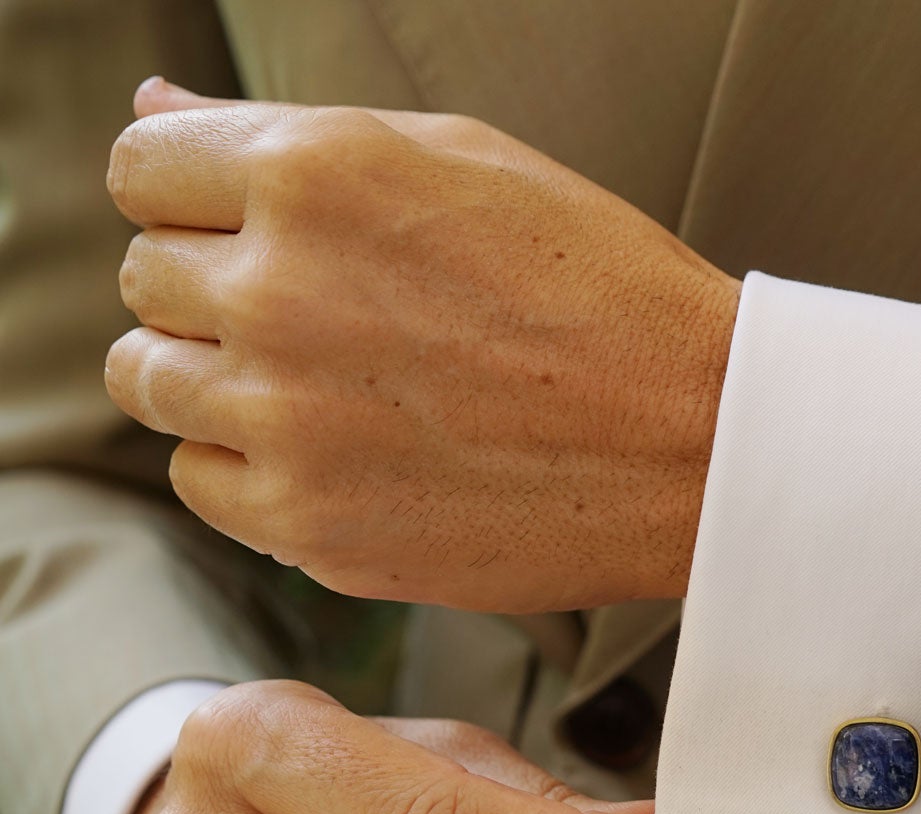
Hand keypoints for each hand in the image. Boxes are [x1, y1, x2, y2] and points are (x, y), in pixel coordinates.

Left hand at [103, 79, 739, 612]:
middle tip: (331, 319)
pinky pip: (203, 482)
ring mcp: (289, 418)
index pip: (142, 169)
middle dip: (218, 289)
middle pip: (148, 279)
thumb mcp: (466, 162)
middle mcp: (281, 291)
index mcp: (317, 175)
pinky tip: (345, 452)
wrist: (704, 443)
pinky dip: (253, 468)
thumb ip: (295, 133)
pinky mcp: (311, 523)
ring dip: (220, 378)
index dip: (201, 198)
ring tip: (334, 387)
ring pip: (153, 383)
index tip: (260, 233)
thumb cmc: (606, 293)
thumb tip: (155, 107)